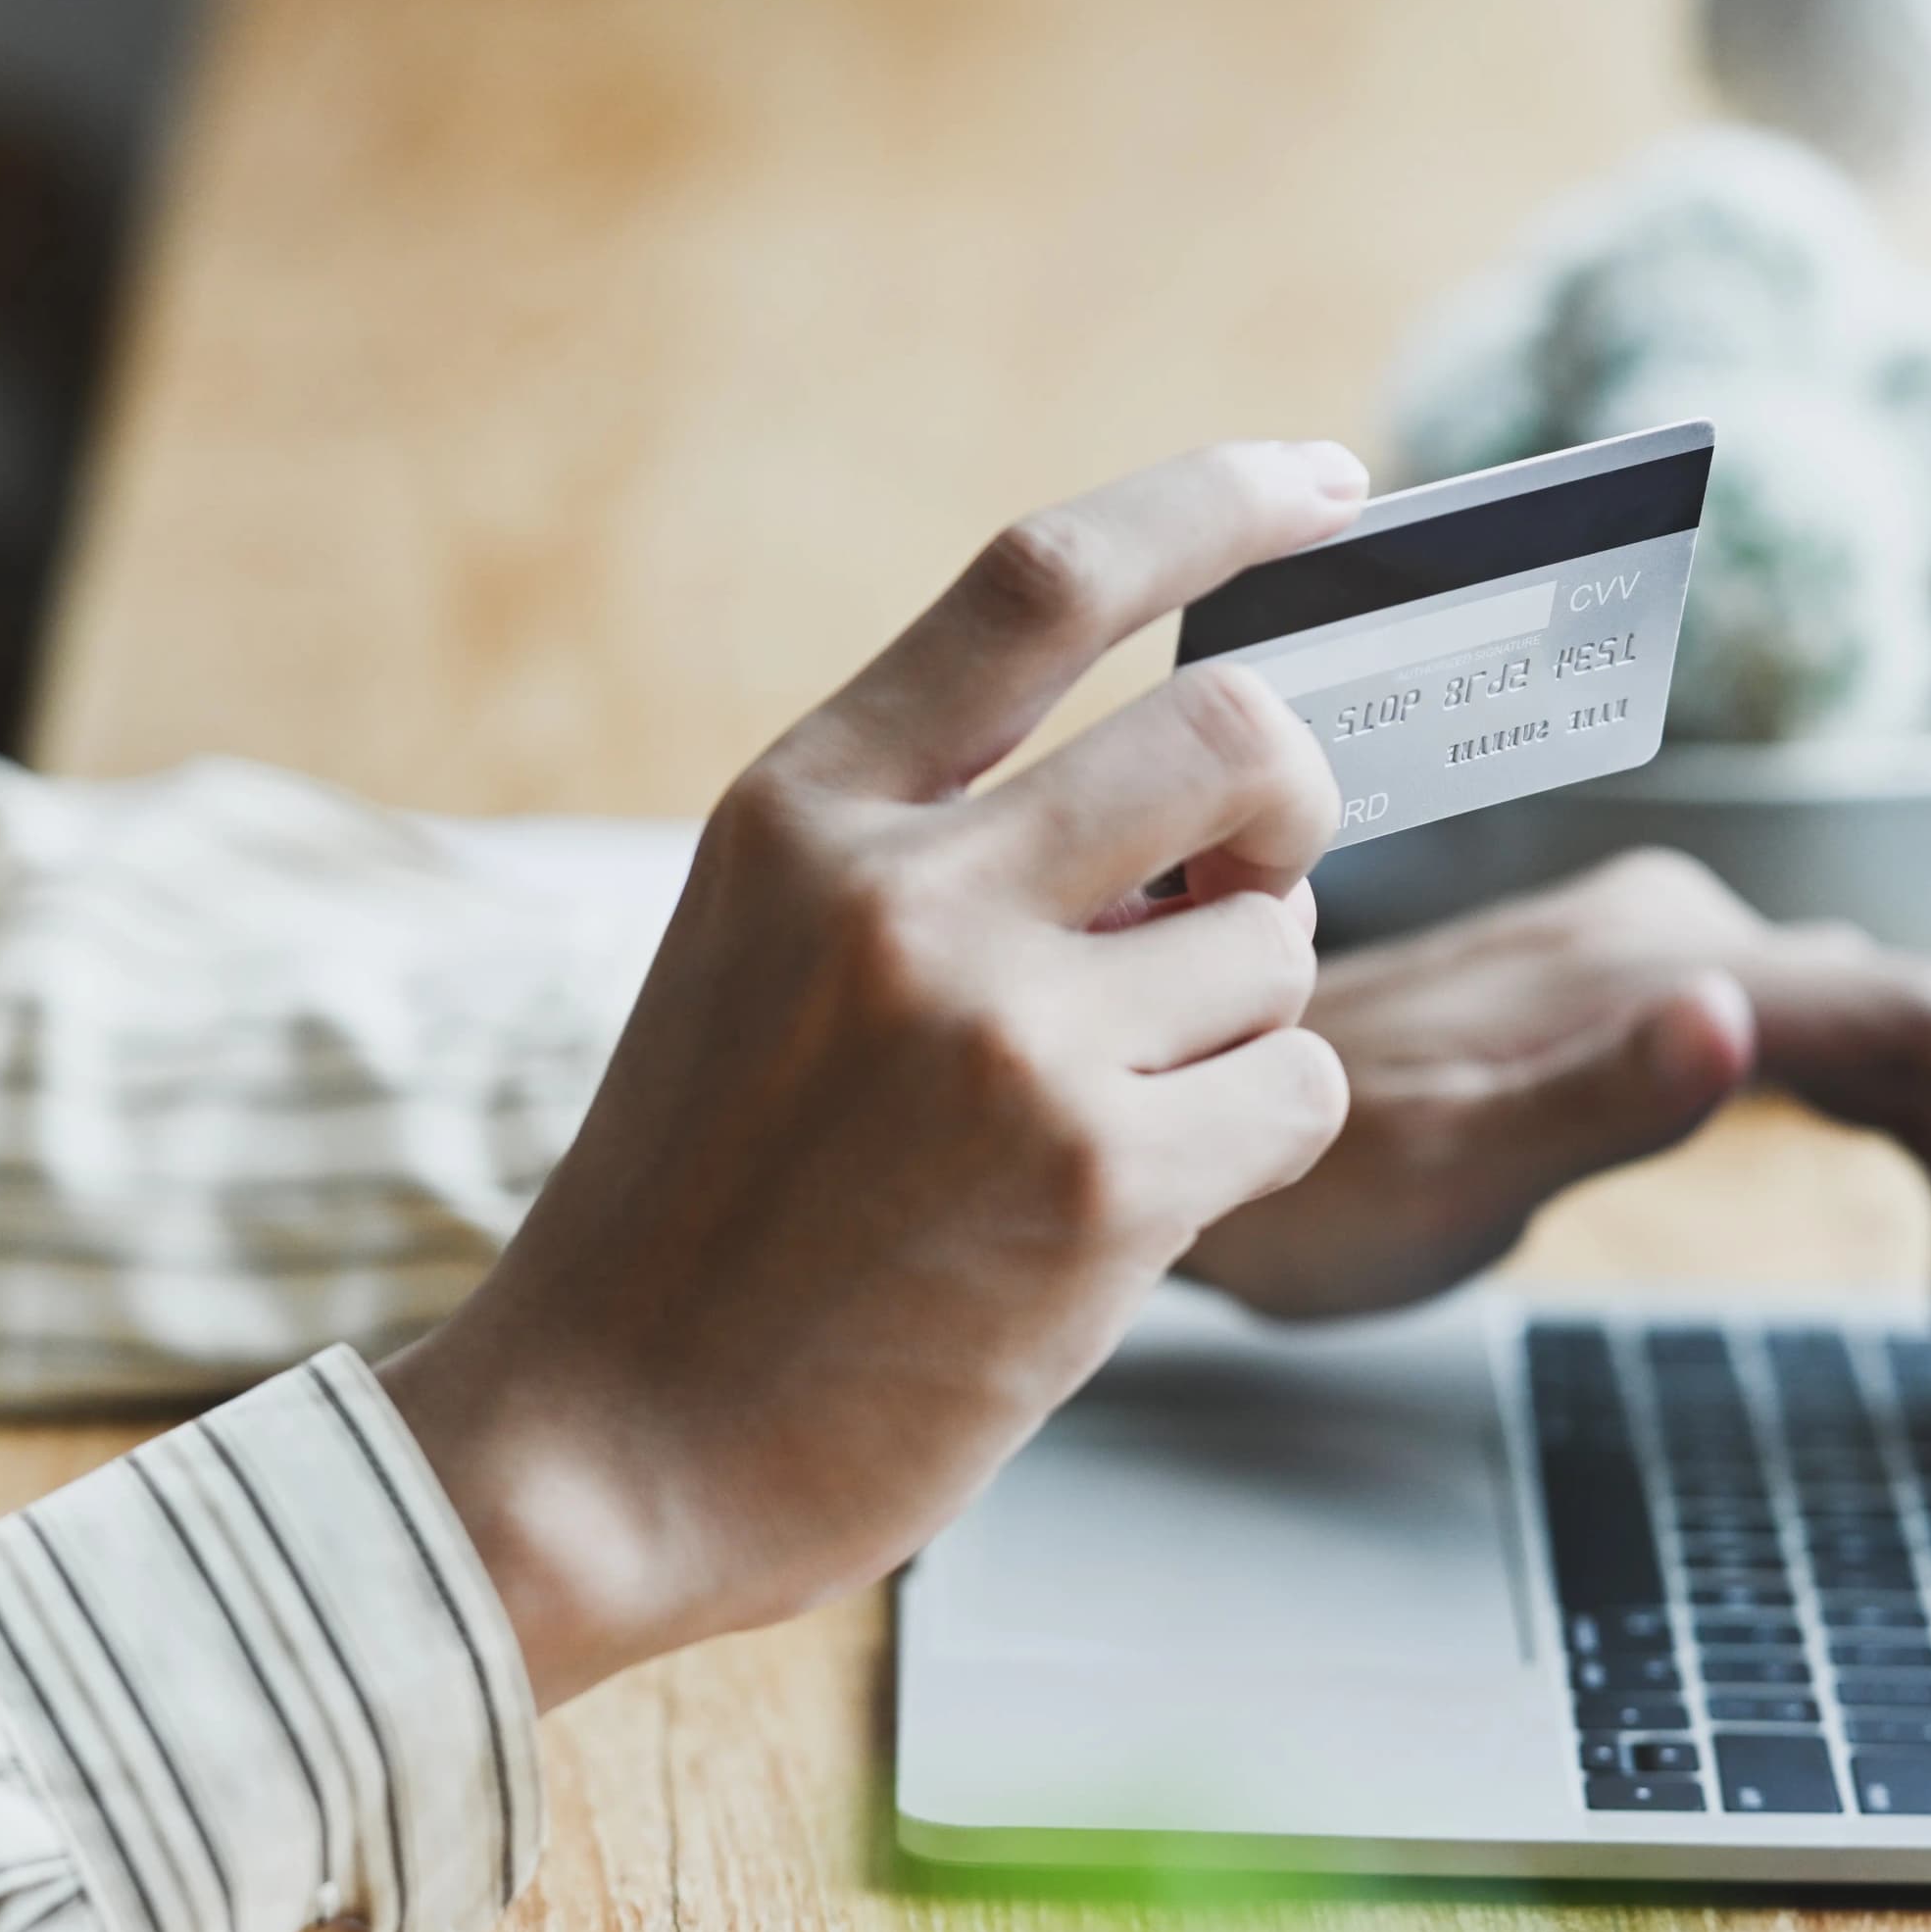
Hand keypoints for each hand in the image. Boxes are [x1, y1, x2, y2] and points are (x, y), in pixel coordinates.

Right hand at [380, 443, 1366, 1706]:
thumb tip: (1196, 787)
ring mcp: (1009, 1042)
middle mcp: (907, 897)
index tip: (1331, 480)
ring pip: (1279, 944)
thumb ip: (937, 842)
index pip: (1046, 576)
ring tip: (1114, 1101)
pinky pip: (1298, 1095)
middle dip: (1289, 809)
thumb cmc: (703, 1202)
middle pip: (1240, 741)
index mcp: (806, 810)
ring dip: (1244, 1016)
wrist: (599, 1451)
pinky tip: (1131, 1202)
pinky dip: (1254, 1138)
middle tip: (1243, 887)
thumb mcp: (762, 948)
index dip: (1217, 501)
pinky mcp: (1102, 1192)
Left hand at [1178, 849, 1930, 1420]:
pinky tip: (1928, 1270)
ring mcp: (1663, 972)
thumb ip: (1591, 1095)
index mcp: (1655, 962)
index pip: (1906, 1017)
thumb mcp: (1432, 1167)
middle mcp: (1678, 938)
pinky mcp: (1641, 1019)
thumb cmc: (1291, 1190)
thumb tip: (1730, 1014)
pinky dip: (1905, 1170)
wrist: (1175, 1135)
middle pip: (1919, 1049)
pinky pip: (1826, 1081)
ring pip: (1885, 1069)